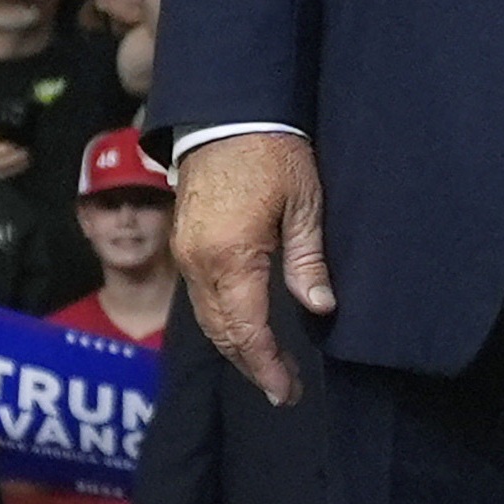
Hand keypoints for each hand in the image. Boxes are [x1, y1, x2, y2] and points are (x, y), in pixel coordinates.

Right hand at [174, 129, 332, 406]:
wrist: (226, 112)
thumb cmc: (273, 151)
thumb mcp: (304, 204)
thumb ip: (307, 261)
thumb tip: (319, 309)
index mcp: (231, 256)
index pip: (246, 330)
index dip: (266, 366)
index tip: (285, 391)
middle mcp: (199, 262)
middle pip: (223, 332)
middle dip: (251, 365)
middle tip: (283, 390)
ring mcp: (186, 253)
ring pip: (208, 319)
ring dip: (236, 347)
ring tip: (267, 368)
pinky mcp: (184, 243)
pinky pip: (200, 298)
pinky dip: (223, 322)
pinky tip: (244, 330)